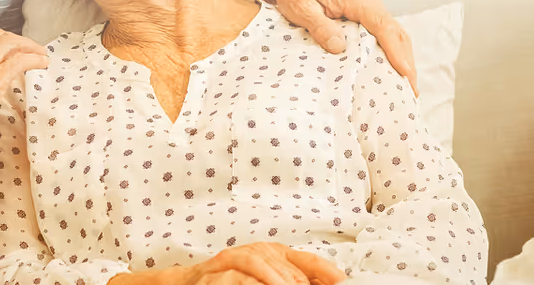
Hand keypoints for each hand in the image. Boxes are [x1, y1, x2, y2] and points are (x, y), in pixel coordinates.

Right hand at [188, 243, 345, 284]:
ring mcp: (240, 256)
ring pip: (268, 269)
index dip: (328, 273)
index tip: (343, 283)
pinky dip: (258, 282)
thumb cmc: (230, 281)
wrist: (190, 282)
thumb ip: (290, 279)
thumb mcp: (265, 279)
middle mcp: (261, 251)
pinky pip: (243, 273)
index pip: (310, 262)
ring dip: (280, 283)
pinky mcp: (221, 265)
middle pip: (291, 271)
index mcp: (277, 254)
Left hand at [268, 0, 417, 93]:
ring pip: (395, 35)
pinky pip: (385, 35)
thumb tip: (340, 47)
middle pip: (397, 33)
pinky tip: (393, 71)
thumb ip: (321, 27)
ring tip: (407, 86)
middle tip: (411, 90)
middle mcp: (368, 3)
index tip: (404, 72)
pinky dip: (393, 53)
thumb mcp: (301, 8)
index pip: (383, 26)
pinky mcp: (366, 16)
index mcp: (355, 0)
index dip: (396, 51)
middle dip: (407, 62)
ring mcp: (370, 9)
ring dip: (403, 59)